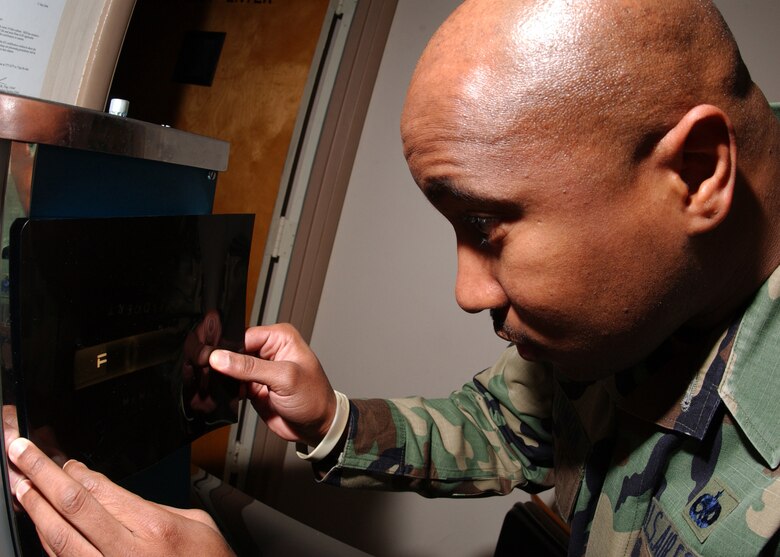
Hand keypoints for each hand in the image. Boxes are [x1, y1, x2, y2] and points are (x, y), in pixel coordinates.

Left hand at [7, 437, 234, 556]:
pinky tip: (39, 523)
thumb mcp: (195, 522)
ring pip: (57, 538)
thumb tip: (117, 495)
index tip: (62, 459)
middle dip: (41, 475)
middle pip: (71, 506)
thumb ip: (152, 507)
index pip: (100, 490)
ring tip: (19, 486)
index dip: (74, 471)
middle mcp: (126, 553)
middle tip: (20, 453)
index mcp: (154, 528)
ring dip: (34, 509)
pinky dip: (47, 540)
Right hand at [209, 323, 336, 446]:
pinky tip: (223, 393)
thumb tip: (220, 357)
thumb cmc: (314, 398)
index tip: (212, 358)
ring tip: (218, 384)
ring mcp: (260, 370)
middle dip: (223, 362)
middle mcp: (269, 350)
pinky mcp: (253, 387)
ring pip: (231, 368)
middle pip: (235, 350)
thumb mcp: (284, 378)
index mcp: (280, 337)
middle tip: (211, 372)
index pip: (244, 336)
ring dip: (223, 377)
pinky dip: (226, 389)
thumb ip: (250, 367)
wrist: (317, 427)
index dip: (228, 347)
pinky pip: (232, 384)